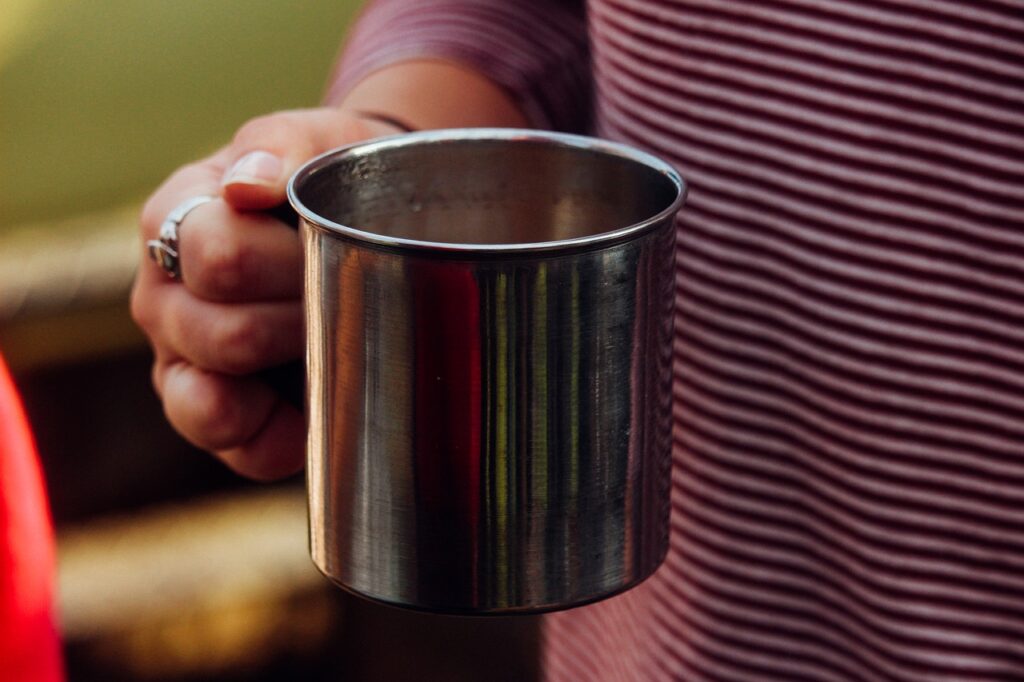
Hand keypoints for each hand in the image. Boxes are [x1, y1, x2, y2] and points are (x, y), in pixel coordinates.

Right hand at [131, 108, 400, 479]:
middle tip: (346, 296)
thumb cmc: (329, 176)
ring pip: (209, 405)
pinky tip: (321, 400)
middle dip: (301, 319)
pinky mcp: (217, 417)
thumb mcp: (314, 143)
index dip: (289, 262)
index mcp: (173, 220)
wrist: (364, 214)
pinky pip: (239, 451)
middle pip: (220, 333)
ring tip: (333, 338)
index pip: (218, 259)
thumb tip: (246, 187)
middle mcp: (163, 298)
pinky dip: (287, 438)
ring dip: (291, 374)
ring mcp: (182, 362)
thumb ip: (279, 150)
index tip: (333, 244)